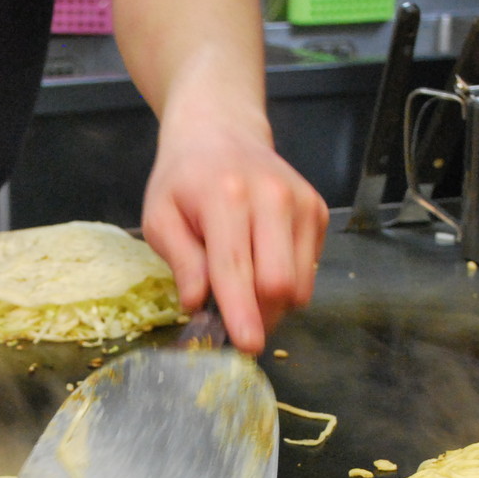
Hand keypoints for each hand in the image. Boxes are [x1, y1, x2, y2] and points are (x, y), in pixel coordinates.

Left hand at [140, 106, 327, 354]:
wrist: (221, 131)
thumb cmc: (184, 179)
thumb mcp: (160, 217)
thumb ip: (181, 261)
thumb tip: (197, 303)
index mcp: (226, 198)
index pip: (237, 268)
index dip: (242, 312)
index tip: (248, 345)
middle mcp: (272, 198)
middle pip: (279, 284)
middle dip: (258, 315)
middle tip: (231, 319)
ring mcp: (302, 203)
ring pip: (299, 284)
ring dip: (272, 303)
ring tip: (242, 283)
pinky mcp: (318, 211)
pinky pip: (309, 271)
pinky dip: (286, 282)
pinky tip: (261, 261)